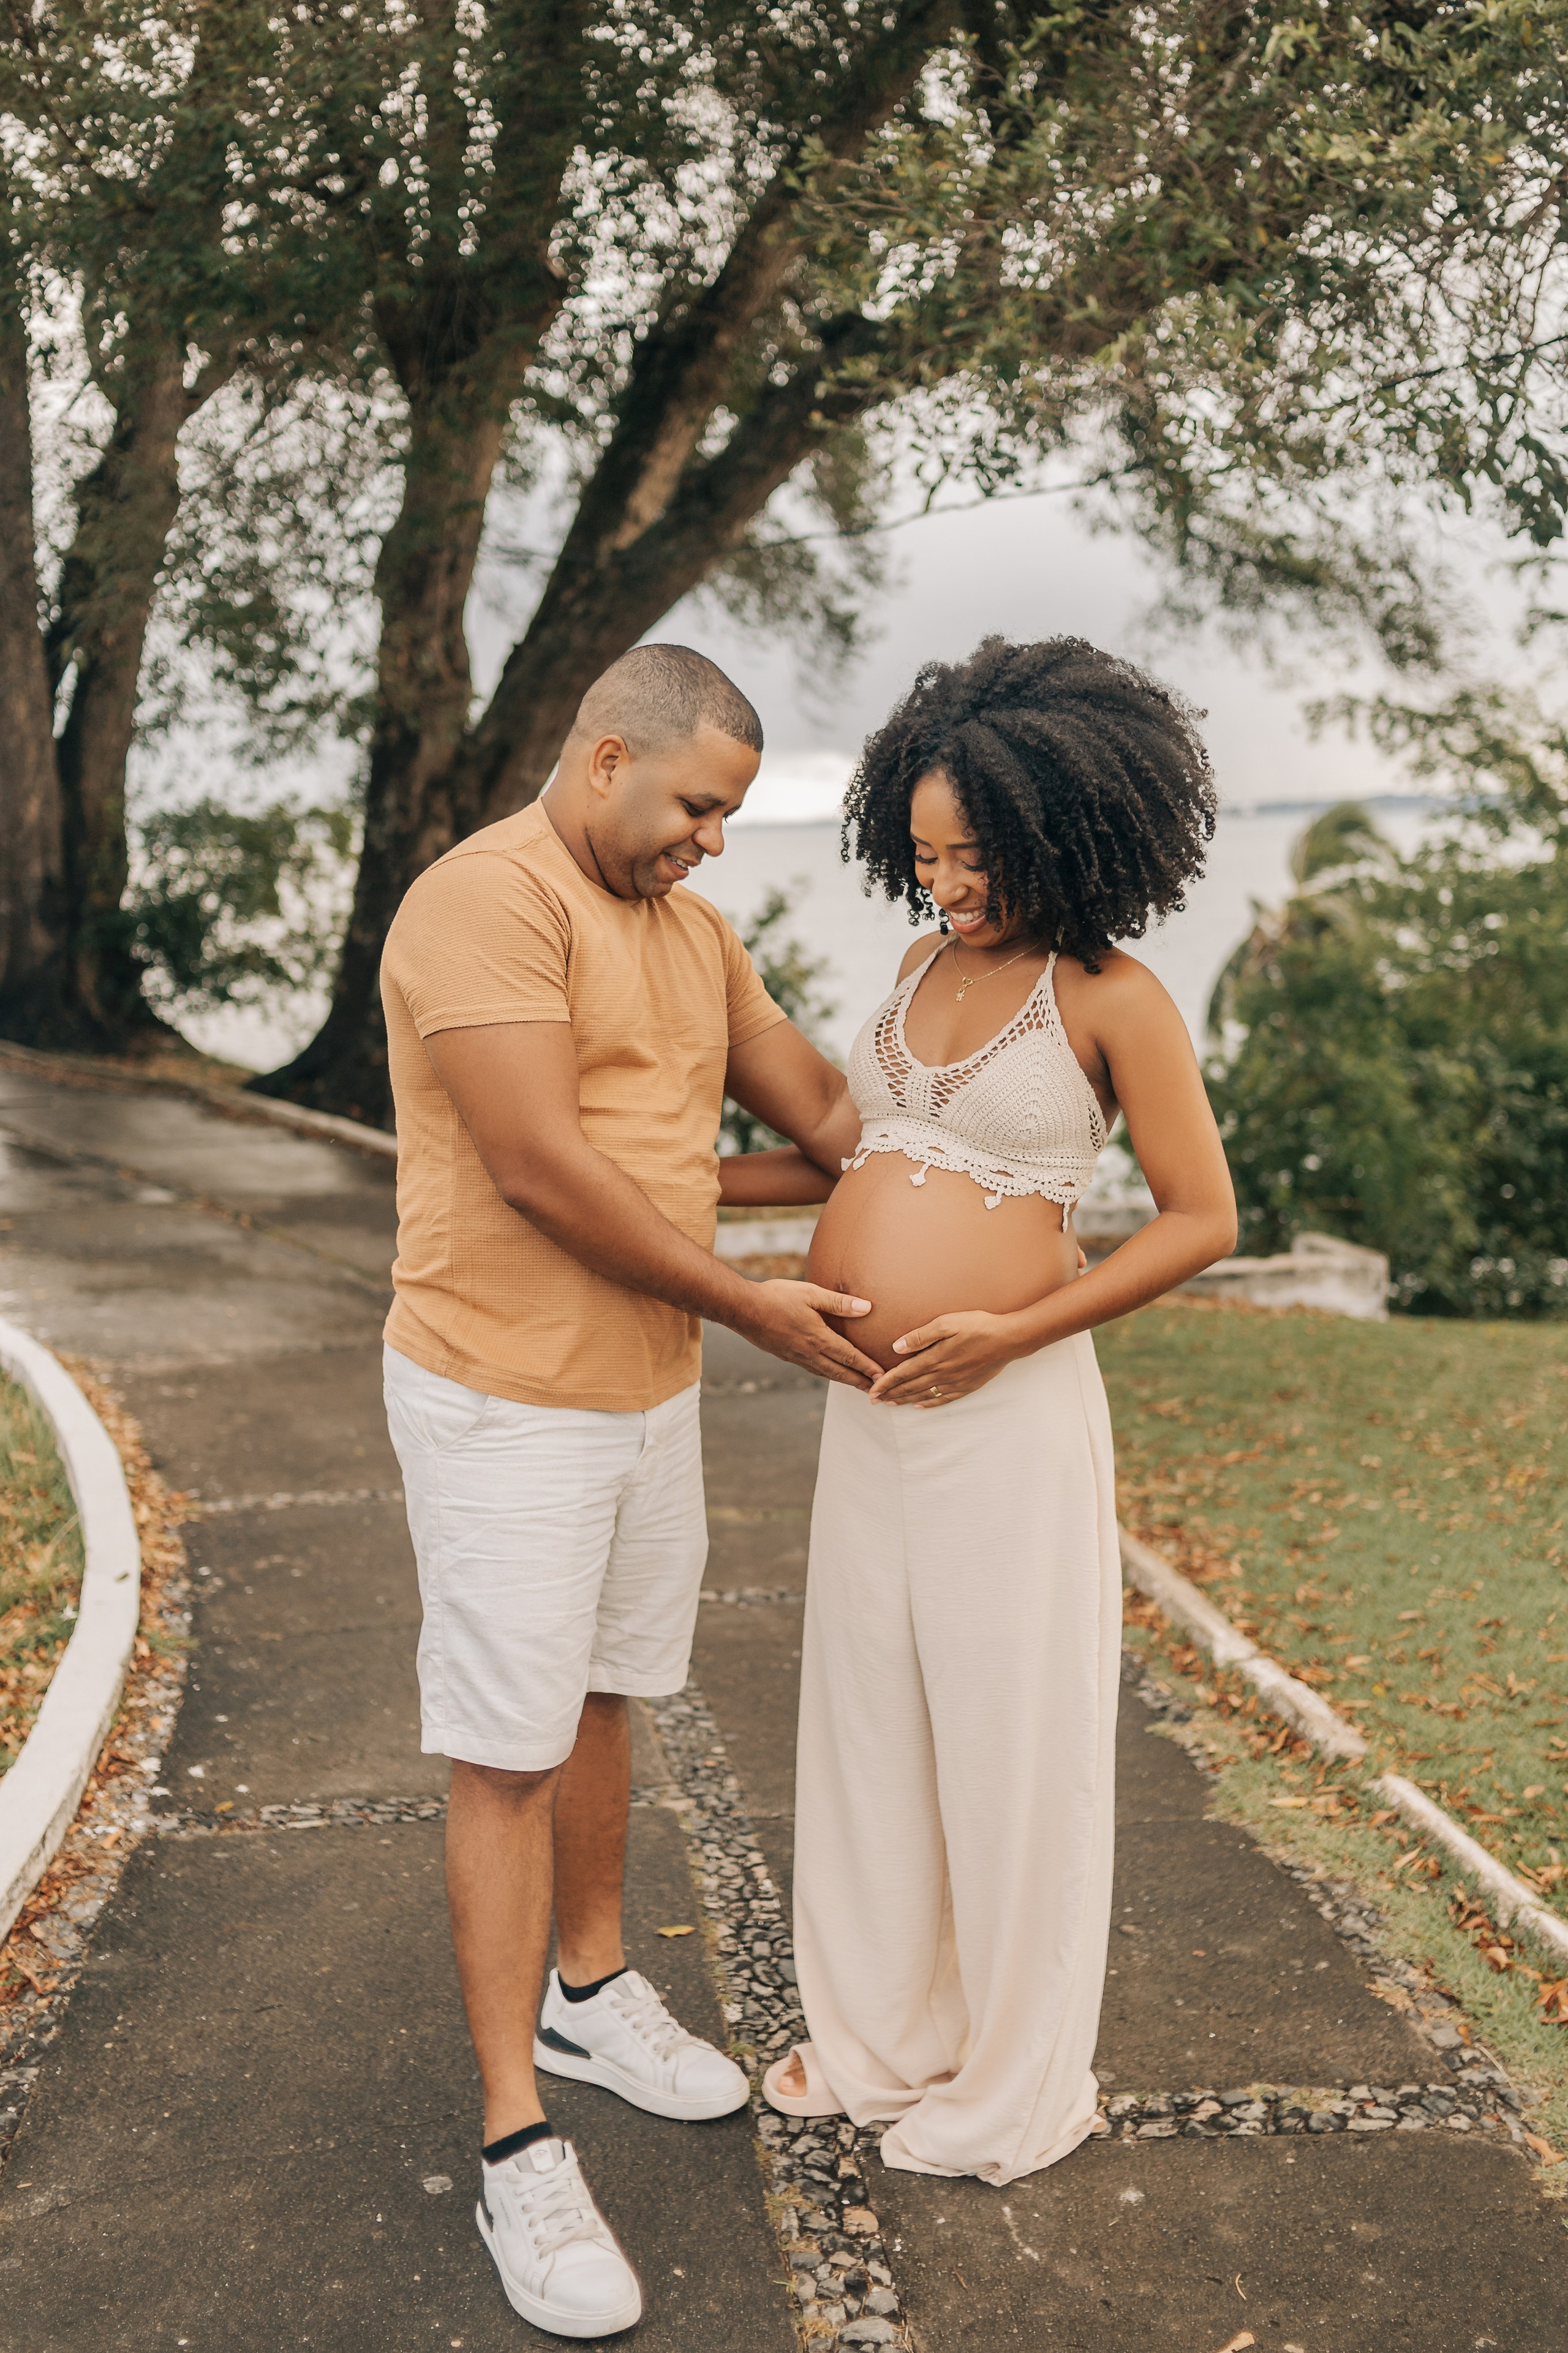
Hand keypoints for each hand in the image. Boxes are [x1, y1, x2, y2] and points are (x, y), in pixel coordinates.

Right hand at [734, 1280, 880, 1389]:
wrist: (742, 1309)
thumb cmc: (776, 1296)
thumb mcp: (810, 1293)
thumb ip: (838, 1302)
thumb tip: (866, 1307)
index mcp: (818, 1337)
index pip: (849, 1356)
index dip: (867, 1367)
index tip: (882, 1376)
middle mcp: (808, 1352)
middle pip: (840, 1372)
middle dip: (859, 1382)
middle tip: (876, 1390)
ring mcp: (796, 1357)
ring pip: (826, 1373)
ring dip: (844, 1380)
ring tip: (857, 1385)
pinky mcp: (786, 1356)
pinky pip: (812, 1369)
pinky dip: (826, 1374)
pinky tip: (828, 1372)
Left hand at [868, 1309, 1021, 1406]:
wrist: (1009, 1339)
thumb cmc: (978, 1326)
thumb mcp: (947, 1323)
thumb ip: (921, 1336)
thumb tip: (897, 1347)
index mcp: (935, 1358)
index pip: (904, 1373)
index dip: (886, 1382)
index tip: (871, 1389)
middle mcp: (943, 1374)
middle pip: (911, 1387)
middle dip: (890, 1393)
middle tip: (874, 1401)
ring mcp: (955, 1383)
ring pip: (924, 1395)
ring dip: (905, 1400)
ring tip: (891, 1403)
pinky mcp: (967, 1386)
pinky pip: (943, 1399)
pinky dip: (929, 1404)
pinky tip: (920, 1406)